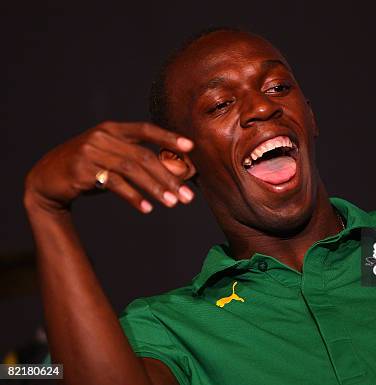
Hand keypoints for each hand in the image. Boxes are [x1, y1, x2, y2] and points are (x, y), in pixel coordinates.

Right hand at [24, 121, 194, 213]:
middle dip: (168, 177)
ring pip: (131, 169)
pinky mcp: (82, 171)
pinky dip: (133, 196)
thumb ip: (138, 160)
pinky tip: (146, 208)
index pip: (146, 129)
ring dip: (155, 188)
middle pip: (143, 155)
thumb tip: (177, 173)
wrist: (47, 180)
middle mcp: (102, 136)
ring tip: (172, 203)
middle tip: (186, 196)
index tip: (191, 147)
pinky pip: (114, 184)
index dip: (168, 137)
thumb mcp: (112, 159)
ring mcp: (91, 152)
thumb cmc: (89, 170)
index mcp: (113, 129)